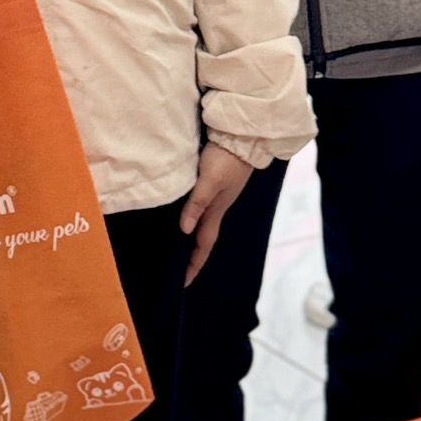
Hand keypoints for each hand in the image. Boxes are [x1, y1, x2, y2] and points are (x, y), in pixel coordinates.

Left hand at [179, 144, 253, 284]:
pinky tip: (185, 217)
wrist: (244, 137)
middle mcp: (216, 208)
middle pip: (202, 238)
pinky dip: (192, 219)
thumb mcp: (210, 181)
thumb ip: (197, 203)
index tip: (183, 282)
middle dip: (191, 256)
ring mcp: (217, 197)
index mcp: (216, 211)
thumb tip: (183, 230)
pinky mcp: (216, 185)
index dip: (193, 264)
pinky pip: (201, 210)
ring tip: (177, 248)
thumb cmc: (227, 159)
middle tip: (176, 270)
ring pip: (202, 224)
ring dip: (191, 239)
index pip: (203, 245)